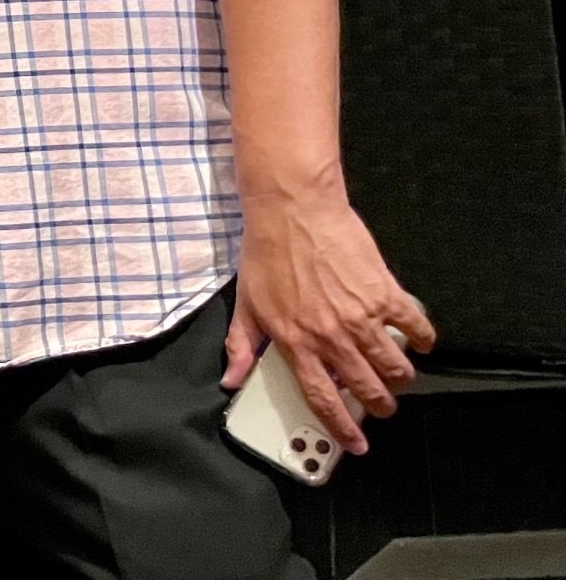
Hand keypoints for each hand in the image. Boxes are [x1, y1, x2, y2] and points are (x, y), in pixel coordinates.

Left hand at [226, 190, 434, 452]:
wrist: (292, 209)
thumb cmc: (267, 253)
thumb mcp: (246, 303)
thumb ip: (241, 346)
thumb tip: (231, 379)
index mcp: (296, 342)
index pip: (322, 398)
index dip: (341, 428)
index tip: (356, 444)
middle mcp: (332, 336)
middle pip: (368, 389)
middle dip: (380, 405)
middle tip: (383, 405)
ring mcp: (362, 317)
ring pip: (396, 367)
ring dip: (400, 377)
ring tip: (397, 375)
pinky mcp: (385, 294)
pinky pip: (416, 327)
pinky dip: (422, 339)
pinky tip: (418, 340)